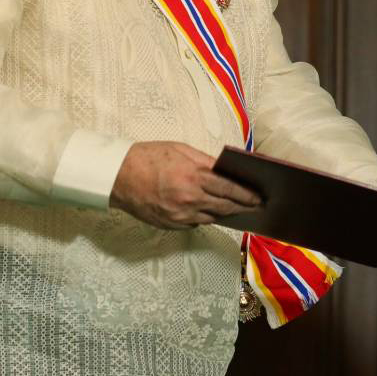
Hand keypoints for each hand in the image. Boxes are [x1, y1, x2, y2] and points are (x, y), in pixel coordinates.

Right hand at [110, 141, 261, 228]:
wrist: (118, 176)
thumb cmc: (149, 157)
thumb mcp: (181, 150)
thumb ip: (206, 162)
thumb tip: (225, 171)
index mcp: (195, 177)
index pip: (230, 189)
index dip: (247, 195)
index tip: (258, 197)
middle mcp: (190, 199)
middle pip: (224, 207)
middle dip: (242, 207)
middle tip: (254, 207)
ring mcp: (179, 215)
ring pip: (211, 217)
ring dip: (224, 213)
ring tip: (236, 209)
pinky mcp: (170, 224)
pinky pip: (193, 223)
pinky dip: (202, 216)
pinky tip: (208, 210)